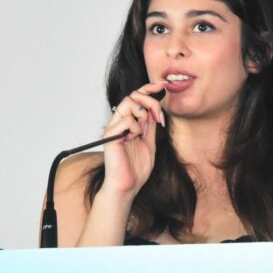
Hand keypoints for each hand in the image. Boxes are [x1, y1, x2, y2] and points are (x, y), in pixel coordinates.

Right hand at [100, 81, 167, 198]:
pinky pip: (125, 119)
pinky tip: (134, 138)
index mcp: (128, 123)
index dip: (149, 89)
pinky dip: (135, 127)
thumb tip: (155, 110)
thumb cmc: (136, 169)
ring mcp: (114, 128)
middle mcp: (119, 122)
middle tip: (158, 117)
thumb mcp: (150, 143)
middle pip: (133, 95)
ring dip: (142, 114)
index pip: (136, 98)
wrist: (127, 186)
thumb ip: (150, 127)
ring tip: (143, 131)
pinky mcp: (110, 135)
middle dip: (150, 102)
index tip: (162, 86)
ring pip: (128, 103)